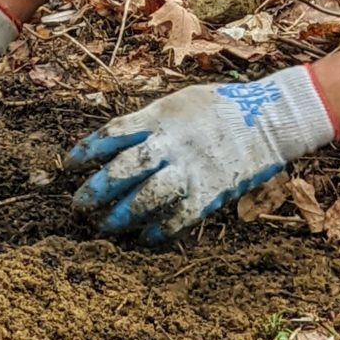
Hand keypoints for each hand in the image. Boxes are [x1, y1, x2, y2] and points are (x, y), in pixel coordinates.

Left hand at [68, 65, 337, 244]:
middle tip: (79, 204)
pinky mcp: (209, 192)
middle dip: (96, 189)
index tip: (69, 165)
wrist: (270, 120)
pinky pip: (177, 218)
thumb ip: (150, 121)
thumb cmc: (222, 107)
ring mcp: (190, 170)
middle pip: (123, 170)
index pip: (112, 135)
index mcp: (161, 117)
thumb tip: (118, 141)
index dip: (87, 151)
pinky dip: (158, 230)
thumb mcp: (180, 101)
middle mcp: (170, 144)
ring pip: (145, 198)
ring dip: (121, 215)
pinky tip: (146, 237)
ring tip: (105, 225)